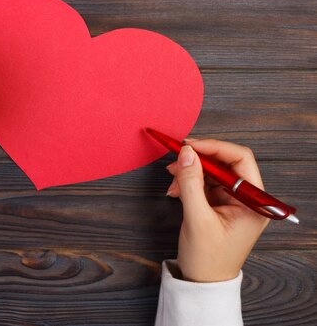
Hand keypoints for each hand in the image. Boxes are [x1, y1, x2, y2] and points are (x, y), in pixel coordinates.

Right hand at [165, 139, 268, 281]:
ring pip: (212, 171)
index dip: (214, 148)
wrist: (202, 282)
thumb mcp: (197, 218)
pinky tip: (176, 189)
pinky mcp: (220, 204)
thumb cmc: (208, 259)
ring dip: (190, 172)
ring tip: (172, 179)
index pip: (240, 160)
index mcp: (254, 203)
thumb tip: (186, 153)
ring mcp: (234, 201)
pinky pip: (205, 182)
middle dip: (199, 159)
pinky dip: (189, 182)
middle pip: (225, 163)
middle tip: (177, 158)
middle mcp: (248, 199)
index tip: (190, 145)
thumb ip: (191, 183)